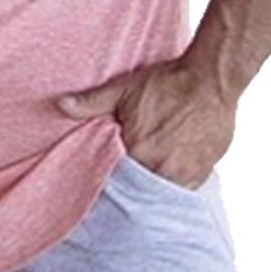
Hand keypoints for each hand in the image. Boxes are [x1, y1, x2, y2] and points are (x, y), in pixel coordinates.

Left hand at [56, 57, 236, 189]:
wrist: (210, 79)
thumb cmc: (166, 82)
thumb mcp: (124, 89)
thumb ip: (91, 103)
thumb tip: (61, 105)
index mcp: (137, 151)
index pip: (116, 181)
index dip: (110, 181)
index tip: (104, 183)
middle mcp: (161, 168)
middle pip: (140, 190)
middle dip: (131, 188)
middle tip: (125, 183)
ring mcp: (185, 173)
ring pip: (162, 192)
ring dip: (153, 186)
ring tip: (147, 178)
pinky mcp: (203, 172)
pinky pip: (185, 190)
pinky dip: (175, 185)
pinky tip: (168, 174)